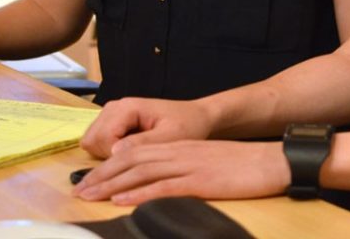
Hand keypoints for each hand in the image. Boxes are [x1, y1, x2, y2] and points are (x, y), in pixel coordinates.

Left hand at [73, 139, 288, 204]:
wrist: (272, 160)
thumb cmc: (242, 167)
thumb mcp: (206, 164)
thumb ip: (181, 173)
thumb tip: (158, 187)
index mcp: (179, 148)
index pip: (135, 155)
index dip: (108, 168)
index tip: (88, 181)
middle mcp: (178, 153)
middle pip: (131, 162)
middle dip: (101, 176)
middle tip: (78, 191)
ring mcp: (188, 166)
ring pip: (141, 172)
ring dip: (112, 185)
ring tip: (90, 195)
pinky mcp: (199, 181)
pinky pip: (165, 186)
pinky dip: (141, 193)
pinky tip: (123, 199)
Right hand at [80, 97, 212, 158]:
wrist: (196, 116)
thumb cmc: (187, 125)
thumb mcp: (171, 137)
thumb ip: (142, 143)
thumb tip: (114, 153)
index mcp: (127, 107)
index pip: (103, 138)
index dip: (115, 157)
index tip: (137, 162)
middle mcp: (114, 107)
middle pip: (92, 140)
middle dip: (108, 156)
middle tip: (135, 159)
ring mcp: (111, 114)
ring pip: (91, 142)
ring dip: (107, 155)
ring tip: (134, 155)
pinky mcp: (112, 122)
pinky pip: (97, 142)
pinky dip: (108, 152)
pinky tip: (130, 151)